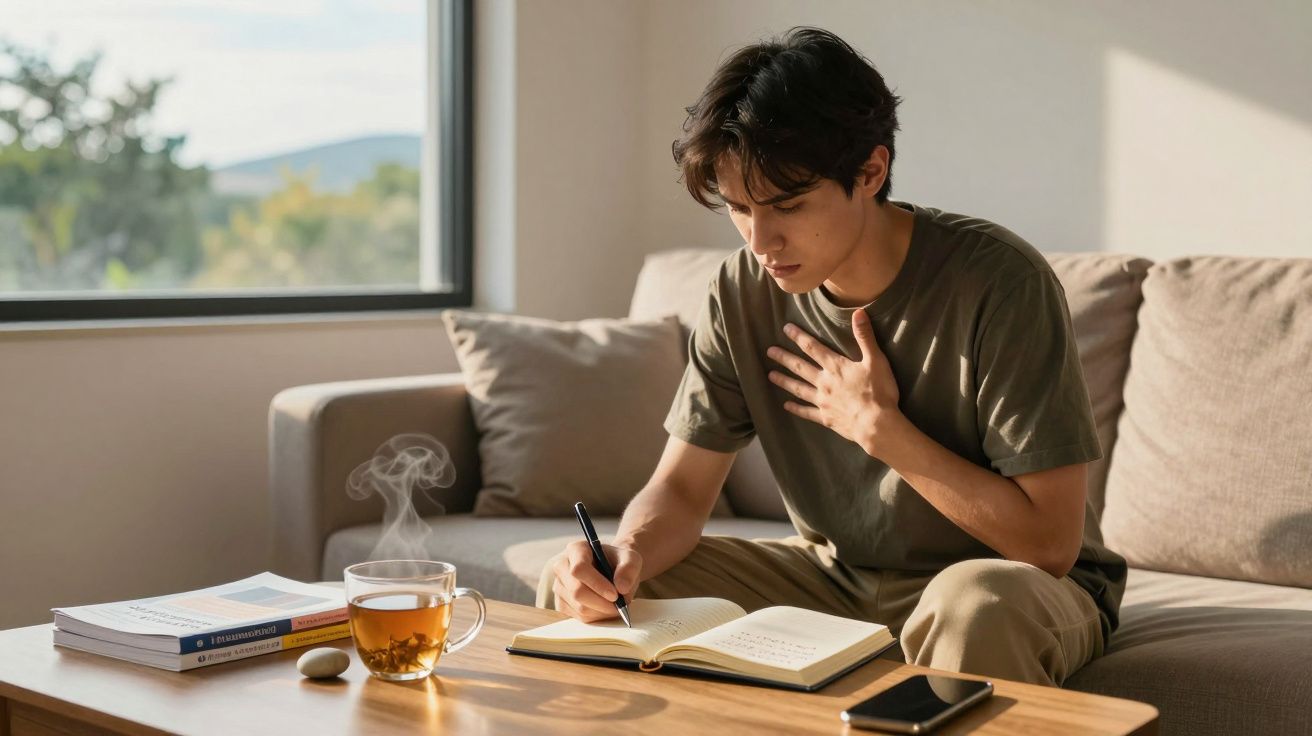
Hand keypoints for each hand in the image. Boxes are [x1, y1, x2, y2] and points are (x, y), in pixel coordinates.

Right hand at [550, 540, 642, 622]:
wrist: (613, 570)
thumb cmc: (619, 562)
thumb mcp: (631, 558)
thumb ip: (628, 569)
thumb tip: (621, 588)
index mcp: (576, 549)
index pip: (579, 569)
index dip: (597, 584)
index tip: (615, 595)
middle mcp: (562, 566)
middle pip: (577, 591)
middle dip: (602, 603)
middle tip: (620, 605)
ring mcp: (559, 586)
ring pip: (579, 607)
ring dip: (602, 611)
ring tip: (616, 605)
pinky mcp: (561, 603)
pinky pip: (578, 617)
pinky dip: (597, 617)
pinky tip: (605, 608)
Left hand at [766, 310, 905, 459]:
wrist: (876, 425)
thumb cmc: (879, 392)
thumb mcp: (876, 360)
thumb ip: (865, 337)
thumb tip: (859, 312)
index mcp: (836, 367)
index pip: (813, 347)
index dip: (799, 337)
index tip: (786, 329)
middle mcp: (824, 382)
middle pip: (800, 367)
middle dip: (784, 358)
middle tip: (769, 351)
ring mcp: (823, 401)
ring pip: (799, 388)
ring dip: (784, 381)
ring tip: (770, 375)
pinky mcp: (826, 418)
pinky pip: (807, 412)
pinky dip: (796, 408)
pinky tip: (786, 406)